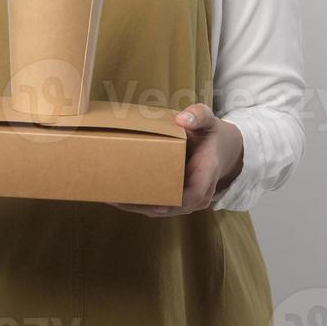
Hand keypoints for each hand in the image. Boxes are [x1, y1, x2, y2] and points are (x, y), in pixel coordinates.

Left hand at [107, 103, 242, 217]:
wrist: (217, 149)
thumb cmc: (209, 135)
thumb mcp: (209, 120)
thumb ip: (199, 115)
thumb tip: (182, 119)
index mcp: (207, 175)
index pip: (194, 195)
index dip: (174, 202)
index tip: (153, 202)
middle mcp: (197, 195)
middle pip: (169, 207)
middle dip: (142, 205)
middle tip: (115, 196)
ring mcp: (184, 201)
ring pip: (158, 210)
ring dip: (134, 206)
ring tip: (109, 197)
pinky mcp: (172, 200)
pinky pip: (154, 205)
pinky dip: (135, 202)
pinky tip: (114, 196)